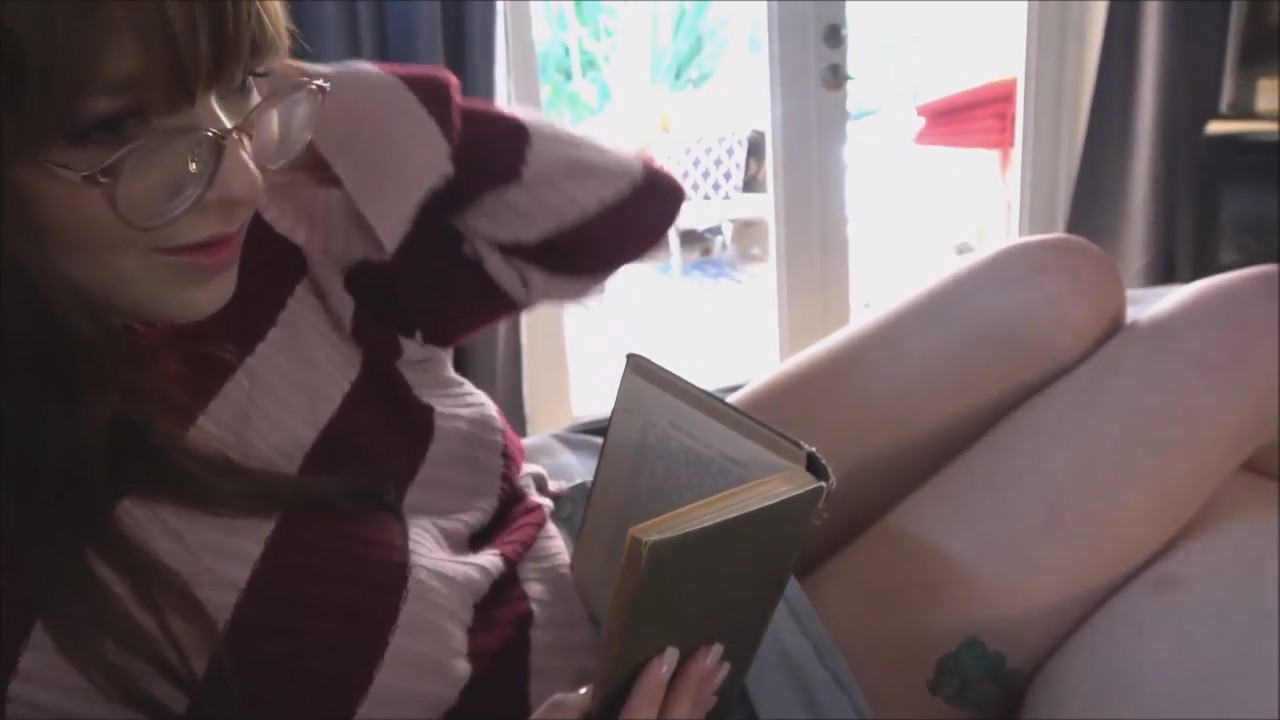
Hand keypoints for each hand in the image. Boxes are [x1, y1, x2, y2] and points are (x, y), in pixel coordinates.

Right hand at [531, 644, 728, 718]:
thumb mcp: (551, 716)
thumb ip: (577, 703)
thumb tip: (609, 682)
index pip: (637, 717)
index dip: (652, 688)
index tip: (668, 653)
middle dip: (693, 686)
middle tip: (711, 649)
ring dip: (702, 697)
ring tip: (719, 665)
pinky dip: (697, 713)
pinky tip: (708, 694)